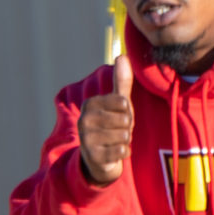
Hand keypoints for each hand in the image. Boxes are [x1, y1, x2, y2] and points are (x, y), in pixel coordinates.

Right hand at [77, 54, 133, 185]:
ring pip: (125, 136)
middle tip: (118, 131)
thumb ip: (121, 82)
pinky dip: (124, 152)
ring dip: (126, 141)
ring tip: (115, 141)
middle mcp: (85, 119)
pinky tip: (114, 152)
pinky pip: (123, 151)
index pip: (124, 103)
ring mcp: (87, 138)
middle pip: (125, 120)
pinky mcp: (93, 156)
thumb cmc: (111, 126)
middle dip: (127, 128)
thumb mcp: (118, 104)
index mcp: (90, 104)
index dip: (128, 113)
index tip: (120, 117)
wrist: (100, 159)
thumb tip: (122, 55)